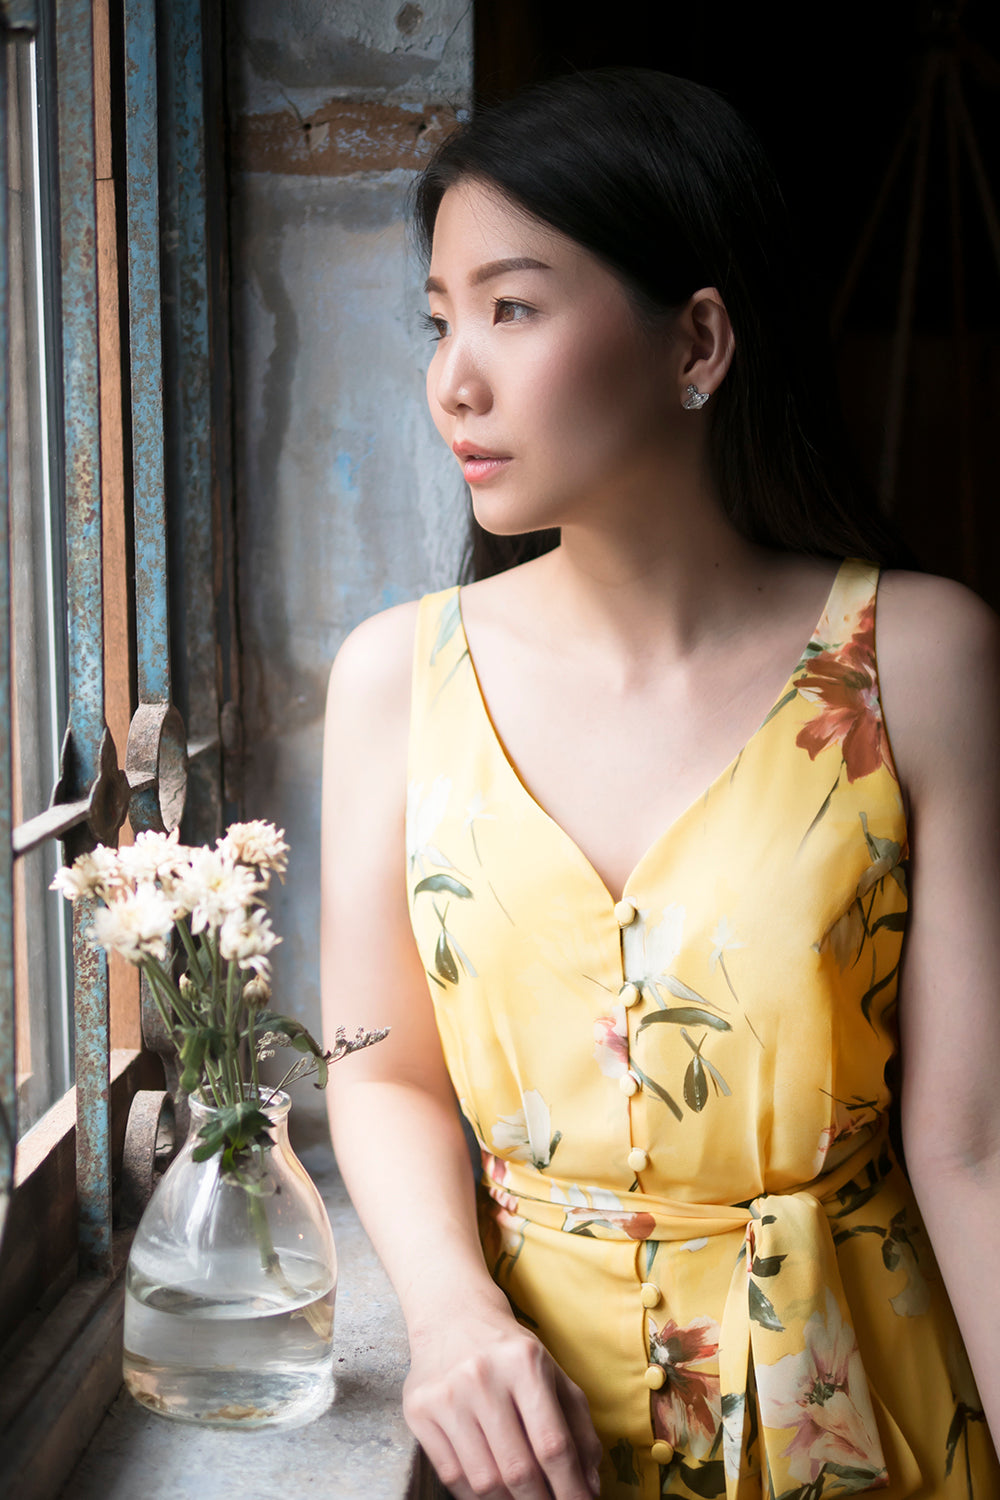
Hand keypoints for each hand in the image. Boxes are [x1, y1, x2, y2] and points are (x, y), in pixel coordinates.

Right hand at [403, 1307, 602, 1499]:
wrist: (453, 1314)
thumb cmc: (511, 1352)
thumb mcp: (553, 1374)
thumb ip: (578, 1427)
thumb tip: (590, 1485)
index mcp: (524, 1363)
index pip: (552, 1444)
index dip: (571, 1488)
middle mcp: (483, 1376)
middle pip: (518, 1469)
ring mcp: (446, 1394)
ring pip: (483, 1480)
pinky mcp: (418, 1409)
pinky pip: (450, 1475)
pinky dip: (474, 1497)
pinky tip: (493, 1494)